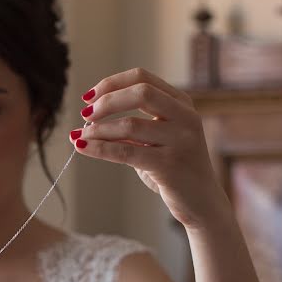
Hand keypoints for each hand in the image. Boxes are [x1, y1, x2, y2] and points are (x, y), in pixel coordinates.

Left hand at [69, 67, 227, 229]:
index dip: (111, 83)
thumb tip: (87, 121)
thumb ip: (132, 125)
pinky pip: (127, 152)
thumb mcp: (156, 139)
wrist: (201, 202)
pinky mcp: (170, 165)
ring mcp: (181, 141)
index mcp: (181, 103)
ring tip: (80, 136)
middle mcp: (185, 117)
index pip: (142, 78)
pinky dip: (100, 148)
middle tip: (85, 115)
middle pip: (140, 93)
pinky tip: (82, 147)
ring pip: (130, 125)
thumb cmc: (172, 168)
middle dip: (106, 102)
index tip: (88, 97)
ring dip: (98, 130)